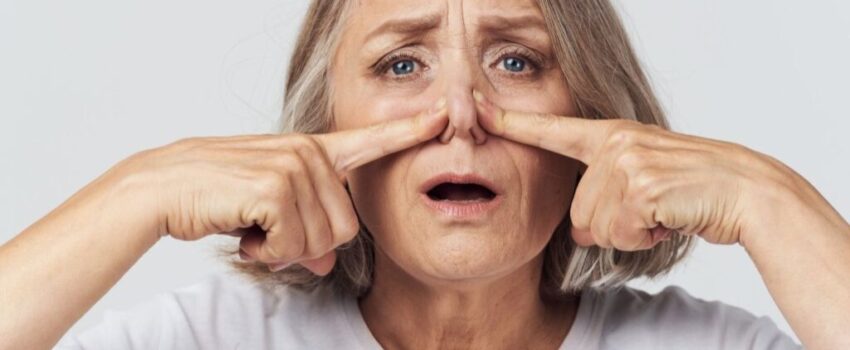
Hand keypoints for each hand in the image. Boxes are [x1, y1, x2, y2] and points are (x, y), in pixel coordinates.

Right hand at [116, 100, 447, 273]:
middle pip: (345, 228)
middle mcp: (308, 153)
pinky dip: (269, 253)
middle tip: (269, 236)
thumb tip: (328, 262)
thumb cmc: (215, 195)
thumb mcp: (269, 215)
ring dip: (284, 250)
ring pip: (321, 240)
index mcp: (311, 151)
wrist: (161, 189)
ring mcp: (294, 166)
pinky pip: (294, 244)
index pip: (367, 141)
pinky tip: (246, 236)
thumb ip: (307, 231)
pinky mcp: (276, 186)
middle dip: (308, 245)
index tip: (440, 119)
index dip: (407, 132)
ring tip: (253, 230)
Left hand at [472, 90, 799, 250]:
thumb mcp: (643, 185)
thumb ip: (604, 197)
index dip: (513, 124)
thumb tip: (578, 231)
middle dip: (612, 226)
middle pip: (580, 211)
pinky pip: (619, 233)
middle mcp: (616, 143)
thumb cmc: (695, 191)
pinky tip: (668, 221)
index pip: (554, 131)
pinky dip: (643, 239)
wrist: (748, 191)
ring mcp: (627, 162)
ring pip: (596, 226)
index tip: (477, 109)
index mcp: (614, 137)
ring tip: (663, 214)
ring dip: (630, 233)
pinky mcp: (640, 186)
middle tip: (652, 212)